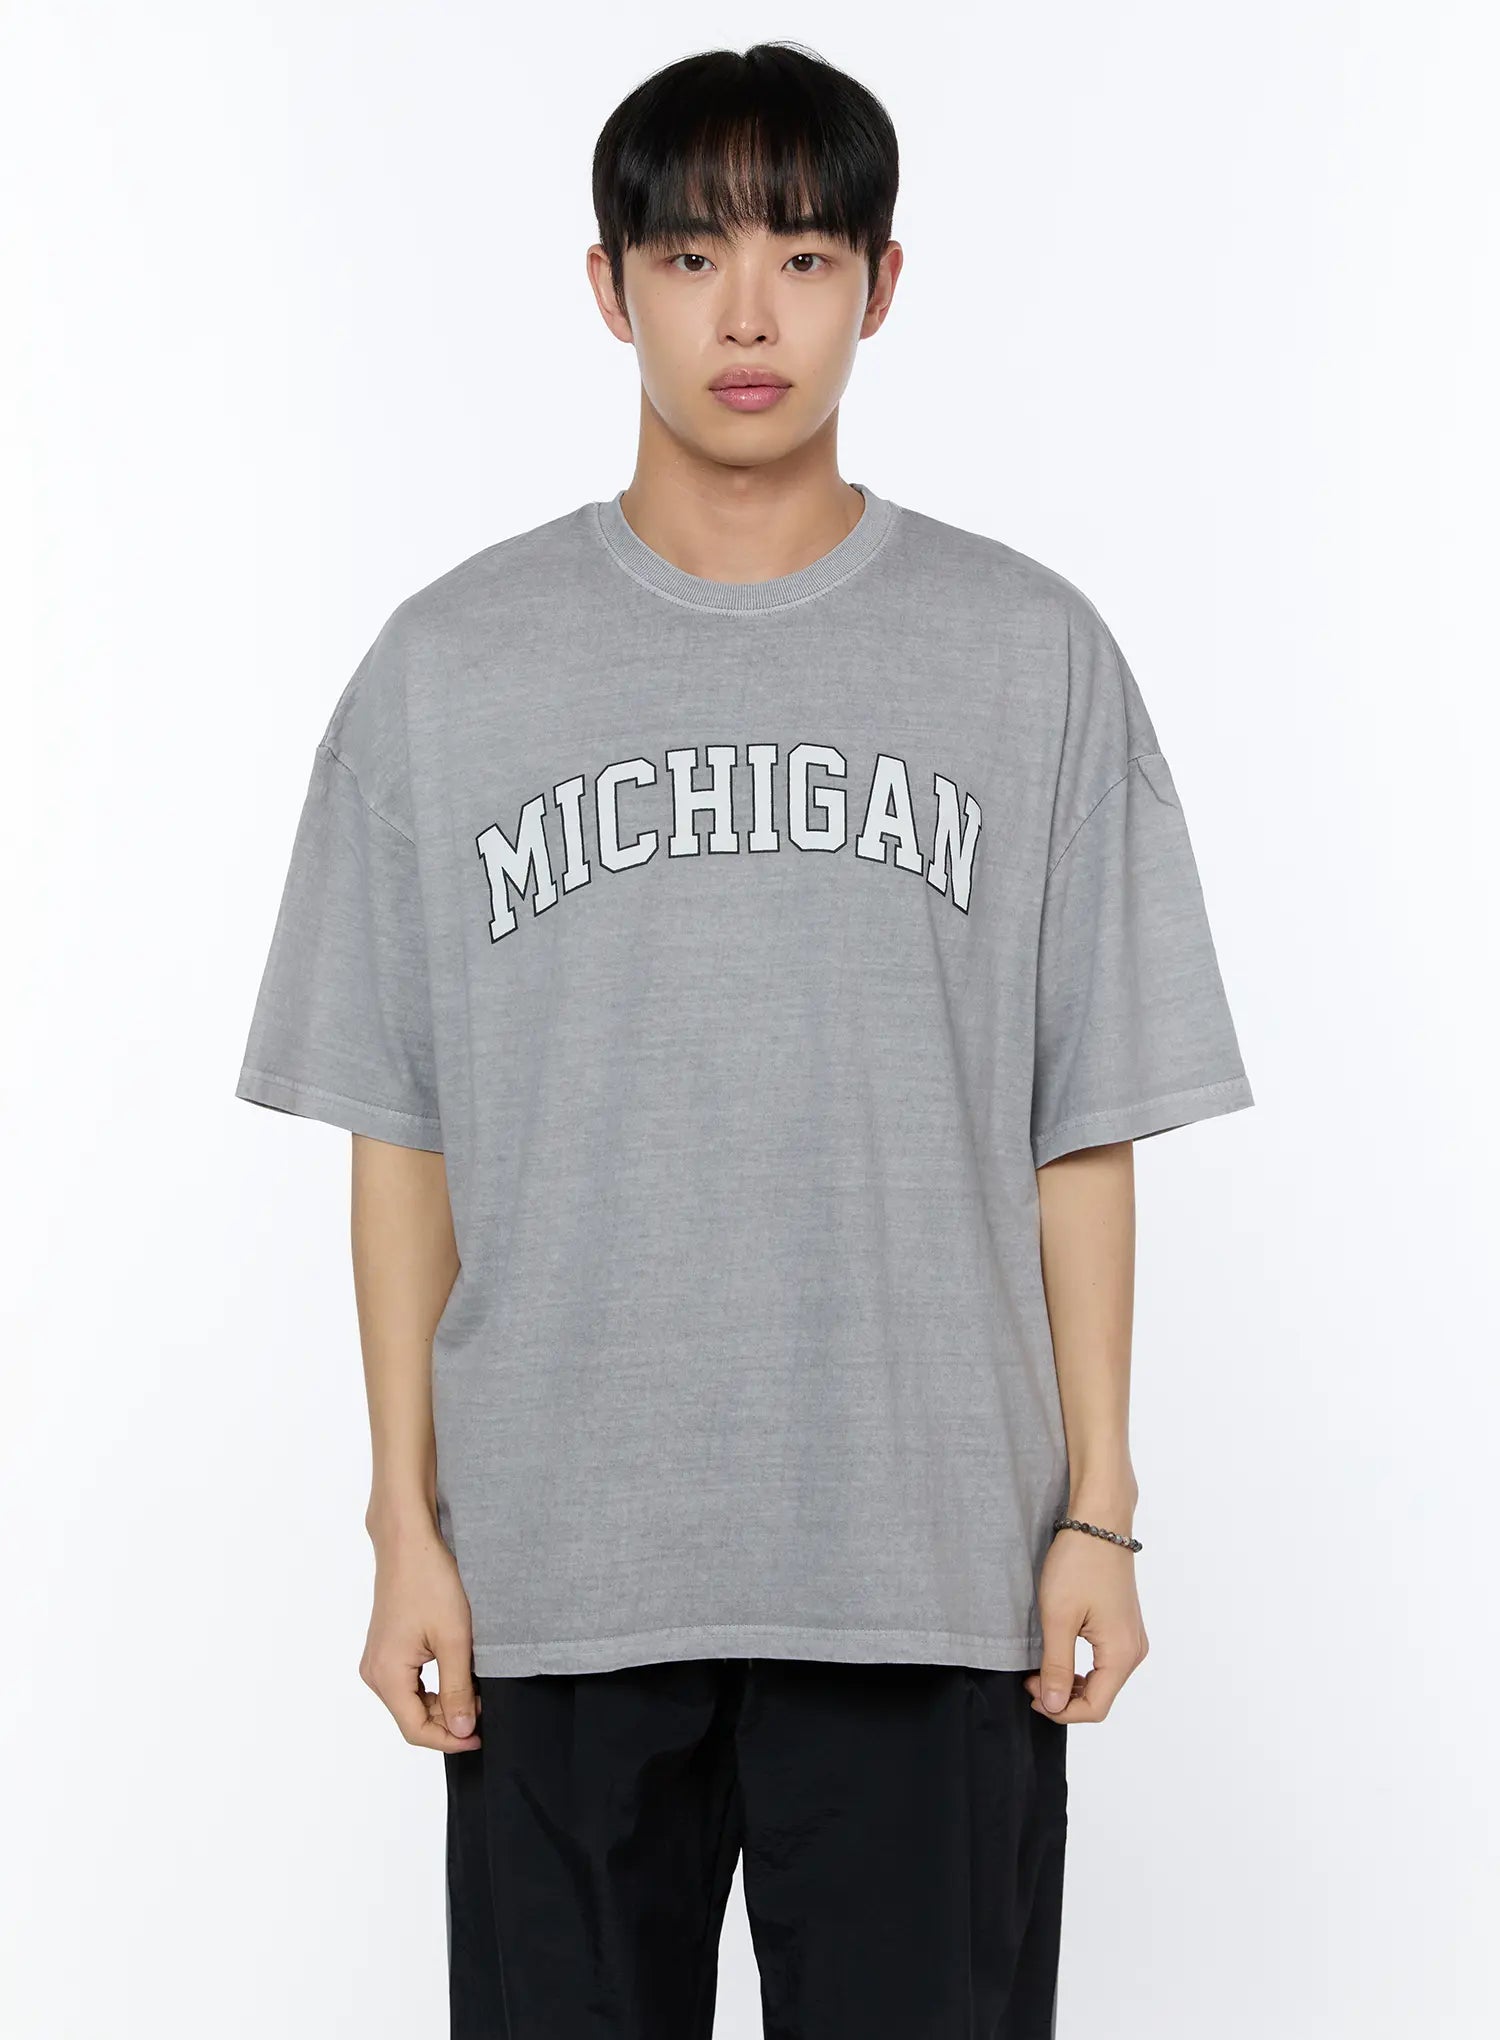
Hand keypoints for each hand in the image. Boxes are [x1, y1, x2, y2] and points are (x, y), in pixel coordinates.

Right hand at [359, 1523, 481, 1751]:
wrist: (409, 1542)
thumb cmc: (430, 1582)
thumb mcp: (454, 1640)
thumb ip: (457, 1690)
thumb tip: (461, 1730)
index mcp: (386, 1675)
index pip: (415, 1730)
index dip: (449, 1740)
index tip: (479, 1735)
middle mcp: (374, 1672)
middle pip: (412, 1717)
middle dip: (449, 1718)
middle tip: (482, 1702)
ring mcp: (377, 1660)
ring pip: (412, 1700)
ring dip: (443, 1700)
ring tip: (473, 1685)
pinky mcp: (385, 1648)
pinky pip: (408, 1681)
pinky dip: (434, 1684)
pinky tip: (457, 1670)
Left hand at [1023, 1522, 1148, 1723]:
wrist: (1098, 1521)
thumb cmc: (1079, 1563)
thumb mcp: (1058, 1617)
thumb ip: (1056, 1666)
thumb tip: (1053, 1705)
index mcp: (1122, 1654)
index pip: (1095, 1707)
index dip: (1060, 1711)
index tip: (1031, 1694)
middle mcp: (1134, 1650)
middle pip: (1100, 1696)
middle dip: (1064, 1697)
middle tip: (1030, 1680)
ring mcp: (1131, 1637)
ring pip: (1102, 1680)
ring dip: (1071, 1682)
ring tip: (1040, 1667)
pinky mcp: (1124, 1625)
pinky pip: (1104, 1661)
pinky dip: (1080, 1666)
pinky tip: (1058, 1653)